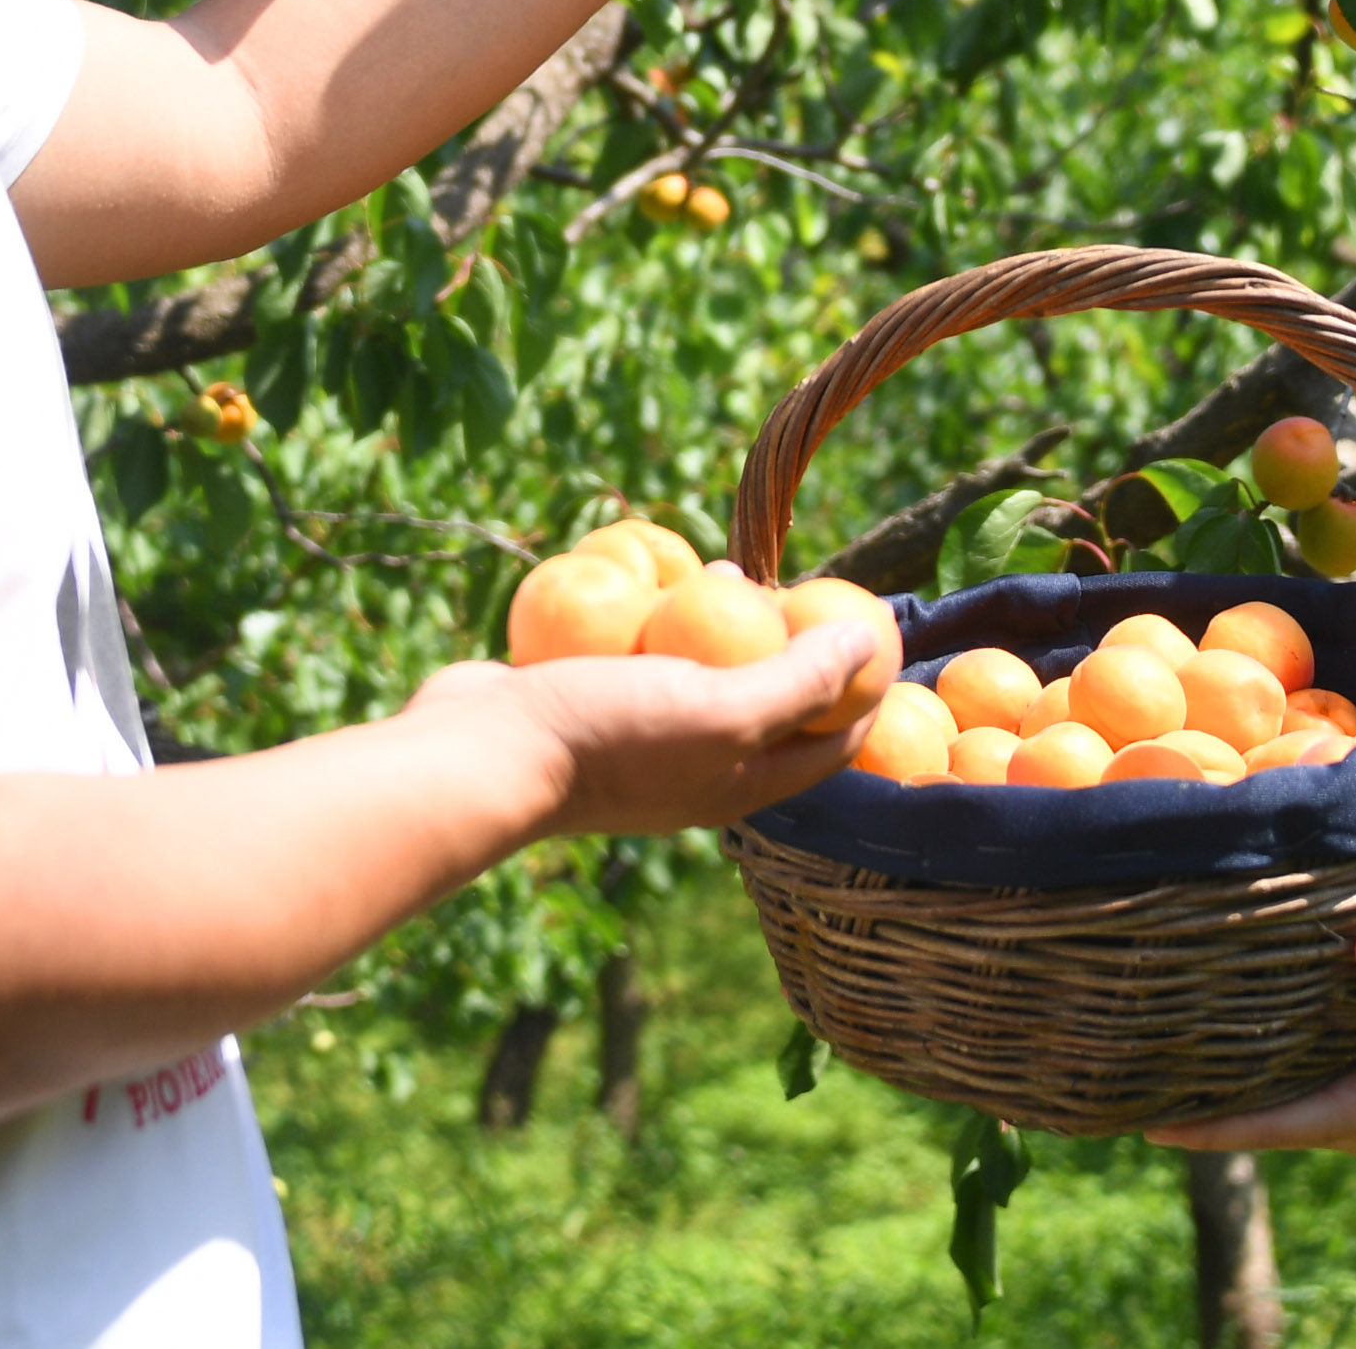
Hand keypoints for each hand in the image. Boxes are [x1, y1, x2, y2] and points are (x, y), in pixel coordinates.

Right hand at [442, 617, 876, 837]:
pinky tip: (647, 575)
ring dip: (711, 623)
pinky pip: (633, 655)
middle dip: (784, 648)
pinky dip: (647, 618)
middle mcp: (690, 766)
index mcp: (733, 784)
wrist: (481, 753)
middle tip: (794, 590)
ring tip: (723, 570)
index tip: (875, 634)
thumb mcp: (722, 710)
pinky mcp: (587, 703)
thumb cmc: (609, 735)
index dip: (859, 695)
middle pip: (760, 704)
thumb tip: (867, 644)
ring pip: (693, 673)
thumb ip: (797, 682)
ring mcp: (634, 736)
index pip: (824, 745)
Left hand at [1150, 922, 1355, 1155]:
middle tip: (1129, 1073)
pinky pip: (1302, 1069)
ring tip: (1163, 1046)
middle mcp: (1348, 1116)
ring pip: (1278, 1090)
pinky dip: (1268, 1051)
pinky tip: (1240, 1020)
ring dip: (1230, 1074)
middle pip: (1258, 1114)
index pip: (1266, 1127)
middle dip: (1200, 1098)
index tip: (1145, 1124)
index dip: (1206, 1127)